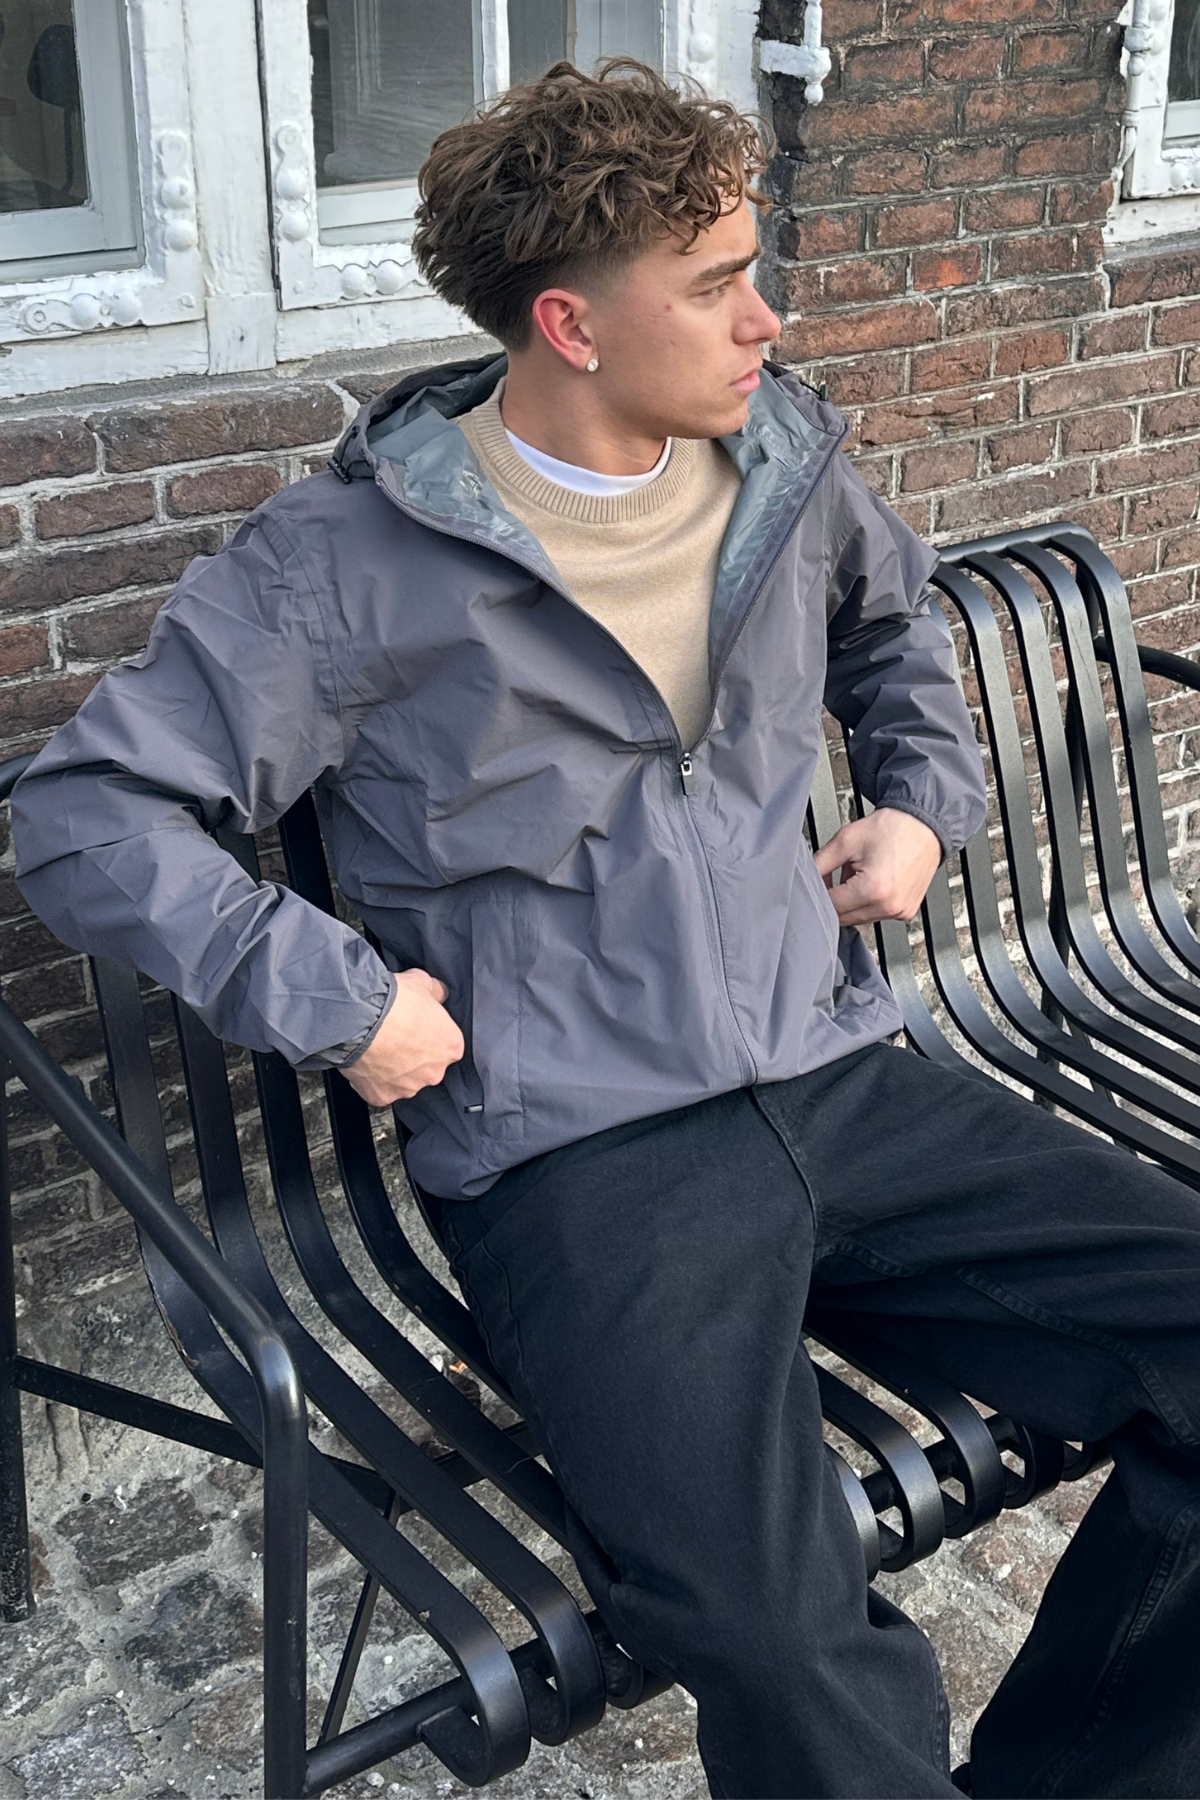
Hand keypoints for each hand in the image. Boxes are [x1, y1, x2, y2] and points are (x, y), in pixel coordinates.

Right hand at [340, 969, 464, 1106]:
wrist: (360, 1019)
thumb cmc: (393, 1003)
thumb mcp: (422, 982)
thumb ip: (436, 991)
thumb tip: (439, 992)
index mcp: (451, 1047)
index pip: (446, 1044)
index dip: (430, 1034)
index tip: (417, 1027)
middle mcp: (433, 1072)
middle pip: (427, 1066)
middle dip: (414, 1055)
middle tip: (396, 1037)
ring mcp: (408, 1087)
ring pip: (404, 1080)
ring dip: (394, 1068)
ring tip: (379, 1048)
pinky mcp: (382, 1096)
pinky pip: (380, 1089)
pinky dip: (373, 1080)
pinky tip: (367, 1061)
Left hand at [812, 807, 941, 928]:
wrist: (924, 824)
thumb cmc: (892, 828)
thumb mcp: (846, 840)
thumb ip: (819, 863)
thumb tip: (804, 878)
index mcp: (872, 890)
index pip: (830, 906)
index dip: (818, 892)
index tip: (817, 880)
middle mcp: (889, 906)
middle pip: (843, 917)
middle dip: (834, 898)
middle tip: (836, 873)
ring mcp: (900, 912)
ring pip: (858, 918)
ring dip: (851, 901)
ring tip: (858, 873)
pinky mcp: (906, 912)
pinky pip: (876, 914)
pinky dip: (867, 902)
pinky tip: (872, 881)